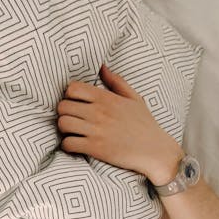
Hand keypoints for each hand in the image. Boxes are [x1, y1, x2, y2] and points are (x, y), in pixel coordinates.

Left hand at [56, 63, 183, 185]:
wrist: (155, 151)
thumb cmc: (145, 125)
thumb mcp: (134, 98)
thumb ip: (116, 82)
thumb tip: (102, 67)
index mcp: (106, 98)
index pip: (72, 88)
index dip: (69, 96)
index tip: (75, 104)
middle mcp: (99, 112)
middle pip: (63, 106)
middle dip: (64, 113)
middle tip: (71, 119)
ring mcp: (96, 130)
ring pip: (63, 124)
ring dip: (64, 129)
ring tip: (72, 132)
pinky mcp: (95, 148)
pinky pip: (68, 144)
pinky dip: (68, 145)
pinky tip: (75, 145)